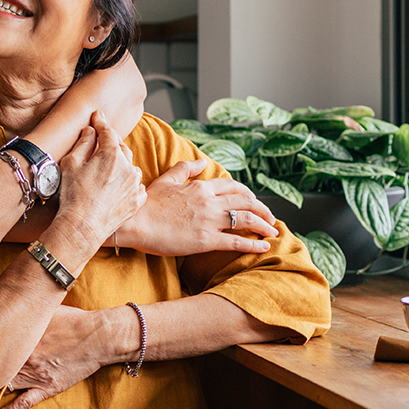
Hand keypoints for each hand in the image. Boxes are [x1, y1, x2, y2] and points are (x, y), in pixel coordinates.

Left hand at [0, 306, 120, 408]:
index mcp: (18, 338)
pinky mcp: (45, 389)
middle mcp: (21, 359)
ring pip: (2, 387)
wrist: (97, 337)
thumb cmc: (72, 319)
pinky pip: (22, 405)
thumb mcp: (43, 308)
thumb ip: (23, 309)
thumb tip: (7, 300)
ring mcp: (33, 376)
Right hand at [54, 112, 145, 244]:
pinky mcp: (137, 201)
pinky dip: (128, 182)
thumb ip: (83, 143)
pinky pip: (136, 185)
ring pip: (130, 166)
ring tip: (107, 168)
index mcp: (111, 154)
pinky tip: (118, 186)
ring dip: (120, 164)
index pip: (107, 131)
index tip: (97, 116)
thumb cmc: (73, 196)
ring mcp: (135, 185)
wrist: (82, 228)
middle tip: (99, 142)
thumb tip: (91, 131)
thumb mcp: (71, 164)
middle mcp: (128, 167)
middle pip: (120, 147)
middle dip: (110, 143)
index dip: (101, 122)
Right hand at [119, 159, 278, 255]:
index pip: (234, 187)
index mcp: (200, 187)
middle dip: (263, 210)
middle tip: (270, 218)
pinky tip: (264, 247)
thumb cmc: (146, 204)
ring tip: (273, 232)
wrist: (134, 223)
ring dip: (264, 226)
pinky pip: (237, 241)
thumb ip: (185, 169)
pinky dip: (254, 244)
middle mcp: (209, 202)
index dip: (248, 194)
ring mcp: (209, 221)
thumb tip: (201, 161)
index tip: (254, 202)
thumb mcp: (166, 180)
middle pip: (246, 202)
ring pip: (247, 219)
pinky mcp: (206, 240)